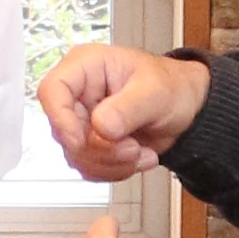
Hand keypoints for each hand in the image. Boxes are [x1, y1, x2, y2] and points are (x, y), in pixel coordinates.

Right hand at [36, 42, 208, 181]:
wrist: (186, 109)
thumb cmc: (171, 86)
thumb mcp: (155, 91)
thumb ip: (128, 107)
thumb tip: (101, 126)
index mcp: (86, 67)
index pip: (52, 91)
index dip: (60, 119)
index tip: (81, 140)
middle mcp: (78, 95)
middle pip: (65, 132)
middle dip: (101, 149)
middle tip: (133, 148)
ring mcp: (82, 122)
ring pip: (77, 156)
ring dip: (112, 163)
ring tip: (142, 152)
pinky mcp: (91, 145)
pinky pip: (90, 168)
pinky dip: (116, 171)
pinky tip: (139, 158)